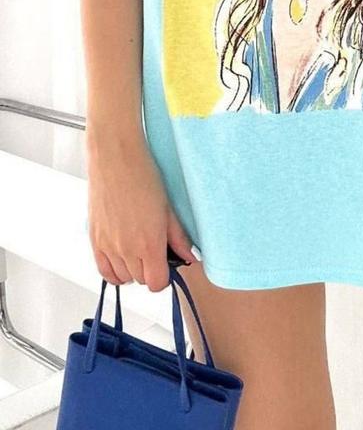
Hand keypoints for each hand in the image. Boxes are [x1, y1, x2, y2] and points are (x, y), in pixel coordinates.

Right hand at [87, 127, 196, 290]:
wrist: (115, 158)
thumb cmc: (142, 176)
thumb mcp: (168, 208)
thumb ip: (178, 238)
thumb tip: (188, 256)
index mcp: (149, 244)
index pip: (157, 283)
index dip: (164, 277)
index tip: (167, 264)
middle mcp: (127, 250)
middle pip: (141, 281)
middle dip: (150, 269)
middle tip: (154, 250)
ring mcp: (108, 246)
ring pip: (122, 278)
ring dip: (132, 269)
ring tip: (138, 248)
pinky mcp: (94, 240)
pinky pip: (103, 271)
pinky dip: (113, 270)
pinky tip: (121, 257)